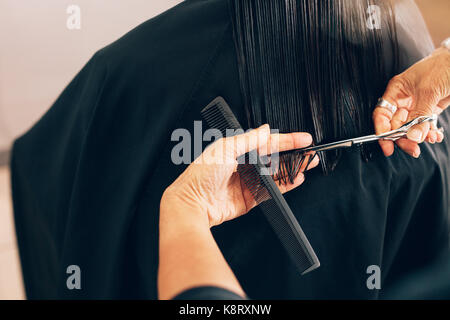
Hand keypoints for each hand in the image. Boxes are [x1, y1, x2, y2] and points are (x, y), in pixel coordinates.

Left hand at [160, 124, 318, 227]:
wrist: (193, 202)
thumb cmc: (202, 173)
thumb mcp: (226, 148)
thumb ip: (249, 139)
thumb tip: (265, 129)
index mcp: (237, 150)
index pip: (267, 142)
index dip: (286, 140)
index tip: (304, 138)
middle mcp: (244, 165)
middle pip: (274, 158)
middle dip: (293, 155)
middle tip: (311, 153)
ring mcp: (248, 182)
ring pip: (276, 175)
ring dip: (292, 170)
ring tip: (308, 165)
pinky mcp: (250, 199)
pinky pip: (272, 191)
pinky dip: (286, 186)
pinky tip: (296, 180)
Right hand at [373, 47, 449, 157]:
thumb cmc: (442, 66)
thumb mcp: (428, 91)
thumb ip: (420, 116)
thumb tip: (413, 136)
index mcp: (396, 91)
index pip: (382, 115)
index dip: (382, 131)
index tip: (388, 145)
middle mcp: (404, 100)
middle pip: (396, 125)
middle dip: (404, 138)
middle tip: (412, 148)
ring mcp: (417, 106)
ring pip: (411, 128)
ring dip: (419, 137)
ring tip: (430, 139)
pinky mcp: (429, 110)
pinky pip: (425, 126)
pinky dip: (429, 133)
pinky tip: (435, 136)